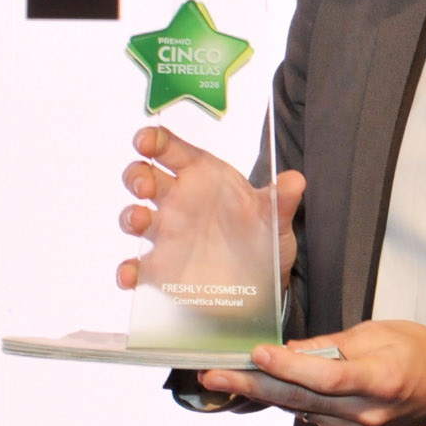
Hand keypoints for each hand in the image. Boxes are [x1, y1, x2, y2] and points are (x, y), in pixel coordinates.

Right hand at [115, 125, 305, 292]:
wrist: (265, 285)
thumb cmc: (264, 238)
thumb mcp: (277, 217)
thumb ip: (282, 199)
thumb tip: (296, 181)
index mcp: (204, 177)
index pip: (172, 150)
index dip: (154, 140)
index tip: (145, 140)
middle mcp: (180, 201)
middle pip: (144, 177)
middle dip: (136, 175)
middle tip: (145, 185)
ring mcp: (168, 234)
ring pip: (136, 217)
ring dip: (131, 216)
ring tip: (142, 220)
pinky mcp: (162, 269)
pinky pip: (137, 267)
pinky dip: (128, 270)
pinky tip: (131, 274)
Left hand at [196, 321, 425, 425]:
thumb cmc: (419, 349)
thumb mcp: (380, 332)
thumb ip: (333, 344)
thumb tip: (290, 350)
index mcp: (378, 378)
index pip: (325, 377)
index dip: (288, 367)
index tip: (256, 353)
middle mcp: (365, 411)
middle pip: (301, 400)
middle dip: (253, 386)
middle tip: (213, 375)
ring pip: (300, 410)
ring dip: (263, 394)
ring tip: (226, 378)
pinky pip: (311, 417)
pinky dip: (289, 400)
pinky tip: (268, 387)